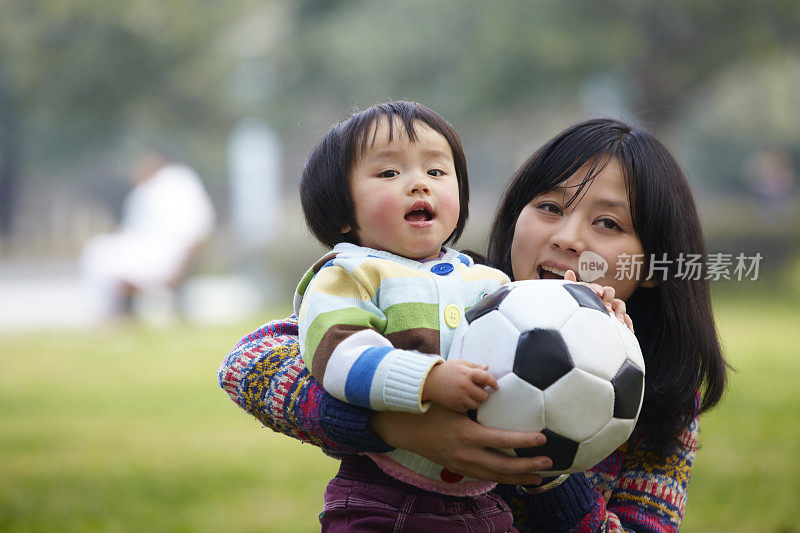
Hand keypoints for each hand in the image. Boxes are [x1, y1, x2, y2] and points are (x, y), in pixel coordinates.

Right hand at [370, 404, 551, 484]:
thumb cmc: (432, 411)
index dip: (524, 441)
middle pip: (504, 466)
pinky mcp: (460, 470)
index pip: (502, 441)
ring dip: (519, 477)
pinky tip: (516, 477)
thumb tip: (490, 369)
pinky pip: (486, 477)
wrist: (407, 430)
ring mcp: (463, 465)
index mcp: (468, 435)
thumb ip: (473, 389)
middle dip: (528, 465)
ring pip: (497, 476)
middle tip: (548, 461)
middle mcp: (467, 454)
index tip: (542, 439)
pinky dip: (503, 478)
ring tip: (538, 476)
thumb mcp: (453, 400)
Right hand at [423, 360, 497, 411]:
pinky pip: (468, 409)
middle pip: (484, 395)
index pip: (486, 378)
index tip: (495, 386)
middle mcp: (465, 386)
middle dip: (483, 393)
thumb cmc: (445, 371)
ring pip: (477, 404)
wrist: (428, 382)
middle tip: (478, 389)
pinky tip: (462, 398)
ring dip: (476, 400)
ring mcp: (460, 398)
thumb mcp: (459, 364)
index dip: (493, 383)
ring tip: (469, 394)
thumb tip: (488, 368)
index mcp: (467, 374)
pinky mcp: (456, 406)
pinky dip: (468, 405)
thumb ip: (474, 366)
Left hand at [565, 270, 633, 332]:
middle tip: (606, 310)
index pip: (597, 288)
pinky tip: (628, 330)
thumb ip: (572, 285)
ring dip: (620, 312)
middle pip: (610, 293)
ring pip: (620, 305)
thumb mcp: (575, 298)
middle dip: (609, 300)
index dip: (598, 290)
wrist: (585, 328)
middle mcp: (604, 298)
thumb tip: (569, 272)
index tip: (598, 294)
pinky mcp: (619, 320)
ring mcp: (613, 308)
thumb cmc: (579, 310)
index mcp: (594, 293)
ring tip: (619, 322)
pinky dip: (628, 324)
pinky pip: (627, 319)